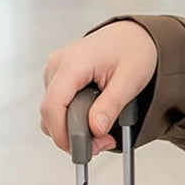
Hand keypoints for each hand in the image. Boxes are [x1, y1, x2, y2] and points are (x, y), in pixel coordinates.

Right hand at [40, 21, 157, 156]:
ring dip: (72, 127)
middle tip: (101, 142)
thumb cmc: (134, 48)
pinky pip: (58, 104)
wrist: (134, 34)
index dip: (62, 134)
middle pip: (50, 112)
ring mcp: (57, 69)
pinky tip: (92, 118)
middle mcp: (58, 64)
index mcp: (74, 62)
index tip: (80, 149)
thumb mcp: (130, 79)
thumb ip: (111, 105)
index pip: (53, 105)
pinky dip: (71, 117)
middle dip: (71, 135)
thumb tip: (95, 129)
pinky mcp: (60, 76)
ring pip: (52, 111)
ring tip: (100, 130)